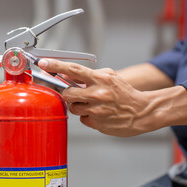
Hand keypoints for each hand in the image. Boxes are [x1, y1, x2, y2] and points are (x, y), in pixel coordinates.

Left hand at [37, 59, 164, 136]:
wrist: (142, 112)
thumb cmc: (126, 94)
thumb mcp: (111, 77)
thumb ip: (91, 75)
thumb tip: (70, 74)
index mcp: (100, 79)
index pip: (73, 70)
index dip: (56, 66)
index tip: (44, 63)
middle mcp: (97, 94)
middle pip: (67, 93)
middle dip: (69, 93)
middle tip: (78, 93)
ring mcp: (96, 110)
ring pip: (74, 108)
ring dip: (80, 106)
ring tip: (94, 104)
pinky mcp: (97, 123)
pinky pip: (83, 119)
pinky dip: (88, 116)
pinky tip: (99, 114)